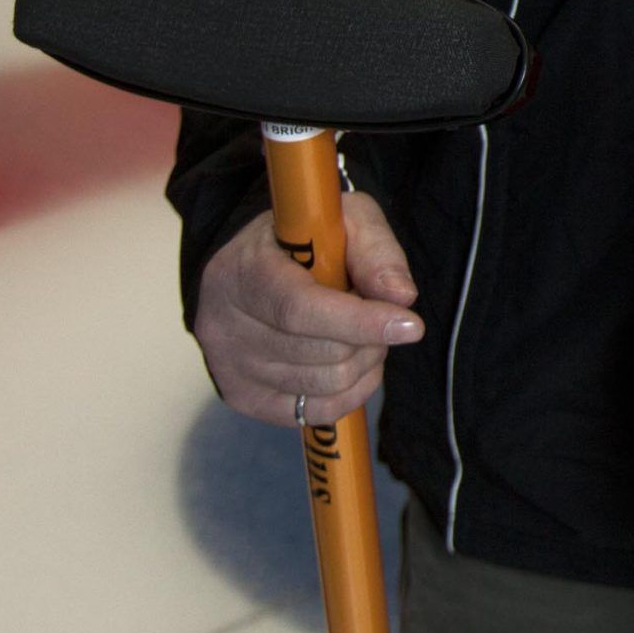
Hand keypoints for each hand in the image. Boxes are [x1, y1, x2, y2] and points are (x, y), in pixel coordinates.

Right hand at [194, 194, 422, 426]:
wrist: (254, 266)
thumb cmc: (305, 239)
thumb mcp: (344, 220)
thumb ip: (375, 250)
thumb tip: (401, 297)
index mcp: (243, 272)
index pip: (300, 309)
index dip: (359, 321)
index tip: (410, 325)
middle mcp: (223, 326)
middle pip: (320, 353)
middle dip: (371, 338)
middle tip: (384, 316)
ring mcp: (229, 368)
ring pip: (323, 384)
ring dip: (365, 362)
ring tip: (365, 333)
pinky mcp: (243, 398)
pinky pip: (315, 412)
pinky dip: (352, 391)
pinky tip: (357, 362)